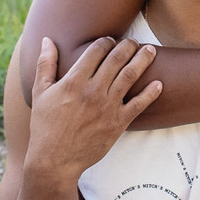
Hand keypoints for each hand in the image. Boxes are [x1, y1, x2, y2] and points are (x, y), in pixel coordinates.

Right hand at [23, 37, 161, 186]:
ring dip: (142, 60)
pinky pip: (139, 104)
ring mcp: (107, 107)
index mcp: (73, 81)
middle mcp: (93, 91)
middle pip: (116, 59)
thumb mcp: (40, 92)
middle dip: (127, 46)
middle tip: (133, 41)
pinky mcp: (118, 123)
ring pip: (130, 76)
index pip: (96, 51)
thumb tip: (47, 39)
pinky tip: (159, 83)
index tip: (109, 41)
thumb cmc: (45, 125)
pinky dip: (150, 93)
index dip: (105, 42)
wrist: (54, 160)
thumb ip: (45, 64)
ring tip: (151, 50)